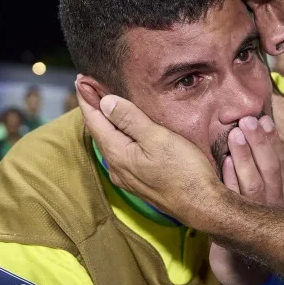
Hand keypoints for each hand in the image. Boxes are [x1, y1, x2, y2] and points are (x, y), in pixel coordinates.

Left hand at [75, 76, 223, 227]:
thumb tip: (105, 102)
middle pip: (100, 131)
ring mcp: (128, 176)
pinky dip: (118, 134)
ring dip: (106, 121)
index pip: (94, 121)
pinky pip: (122, 151)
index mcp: (117, 153)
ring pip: (110, 142)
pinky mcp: (140, 180)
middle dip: (94, 107)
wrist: (202, 205)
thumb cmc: (184, 171)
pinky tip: (125, 130)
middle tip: (90, 85)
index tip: (81, 79)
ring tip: (104, 102)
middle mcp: (117, 167)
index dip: (87, 99)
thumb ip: (130, 120)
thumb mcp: (157, 139)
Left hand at [210, 115, 283, 284]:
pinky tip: (224, 164)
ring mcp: (258, 219)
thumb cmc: (250, 224)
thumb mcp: (262, 195)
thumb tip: (250, 136)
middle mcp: (275, 206)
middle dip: (260, 143)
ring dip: (244, 158)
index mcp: (283, 194)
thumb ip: (260, 170)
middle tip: (248, 120)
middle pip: (270, 170)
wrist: (244, 271)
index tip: (264, 119)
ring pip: (254, 185)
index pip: (280, 163)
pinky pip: (234, 204)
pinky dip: (230, 181)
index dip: (272, 141)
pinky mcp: (238, 231)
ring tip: (235, 135)